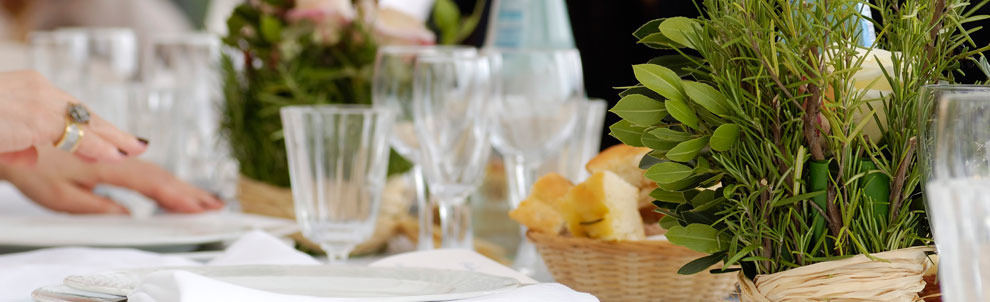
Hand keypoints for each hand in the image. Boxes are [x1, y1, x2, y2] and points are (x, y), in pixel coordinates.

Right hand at [0, 70, 147, 164]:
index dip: (94, 125)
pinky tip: (113, 155)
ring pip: (84, 121)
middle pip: (83, 111)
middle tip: (136, 144)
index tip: (114, 137)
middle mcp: (36, 88)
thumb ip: (16, 144)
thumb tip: (31, 157)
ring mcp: (37, 99)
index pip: (69, 107)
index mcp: (27, 89)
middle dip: (111, 130)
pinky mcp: (35, 116)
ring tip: (133, 152)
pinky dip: (96, 145)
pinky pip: (73, 133)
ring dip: (111, 139)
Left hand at [0, 146, 222, 213]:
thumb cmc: (29, 165)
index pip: (152, 183)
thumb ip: (98, 207)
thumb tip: (129, 216)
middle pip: (157, 172)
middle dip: (187, 190)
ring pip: (147, 163)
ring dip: (174, 180)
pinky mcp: (102, 140)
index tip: (202, 208)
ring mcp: (110, 144)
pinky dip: (152, 168)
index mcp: (106, 164)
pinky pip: (133, 154)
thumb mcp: (61, 197)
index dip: (179, 197)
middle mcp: (112, 151)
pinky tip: (164, 178)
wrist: (9, 128)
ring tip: (196, 194)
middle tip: (212, 204)